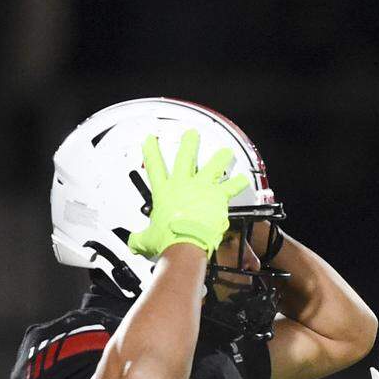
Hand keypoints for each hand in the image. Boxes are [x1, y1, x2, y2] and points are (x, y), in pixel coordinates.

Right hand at [128, 129, 249, 257]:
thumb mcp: (147, 239)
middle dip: (189, 144)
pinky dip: (238, 183)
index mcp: (164, 192)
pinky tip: (244, 179)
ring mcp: (201, 188)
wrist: (186, 243)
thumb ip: (140, 238)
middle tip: (192, 134)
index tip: (151, 139)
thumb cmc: (168, 240)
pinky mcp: (217, 196)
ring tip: (226, 151)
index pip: (154, 166)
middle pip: (185, 158)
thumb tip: (134, 243)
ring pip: (212, 167)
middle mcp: (183, 185)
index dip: (151, 150)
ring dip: (220, 158)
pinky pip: (231, 187)